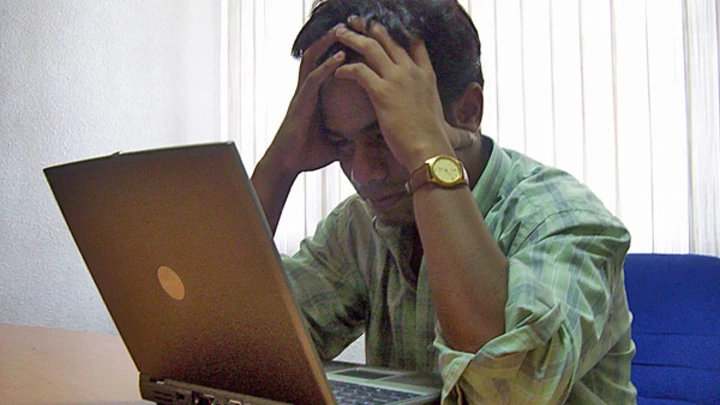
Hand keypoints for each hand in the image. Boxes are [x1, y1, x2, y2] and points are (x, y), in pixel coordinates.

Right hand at [264, 26, 345, 174]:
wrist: (287, 166)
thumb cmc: (307, 154)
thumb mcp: (336, 143)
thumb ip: (350, 137)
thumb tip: (369, 140)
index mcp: (316, 97)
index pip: (327, 67)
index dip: (339, 51)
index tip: (355, 41)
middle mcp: (307, 91)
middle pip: (318, 56)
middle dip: (332, 40)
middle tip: (349, 26)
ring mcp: (302, 95)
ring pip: (313, 61)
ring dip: (327, 44)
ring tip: (342, 31)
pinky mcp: (300, 103)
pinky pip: (313, 79)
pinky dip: (326, 66)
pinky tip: (339, 57)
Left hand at [332, 17, 461, 170]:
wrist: (430, 150)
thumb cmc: (431, 139)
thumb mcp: (434, 111)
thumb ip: (426, 100)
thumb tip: (423, 105)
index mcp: (426, 75)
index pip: (414, 42)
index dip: (398, 32)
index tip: (384, 27)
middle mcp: (412, 71)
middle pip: (389, 38)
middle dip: (370, 27)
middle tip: (355, 21)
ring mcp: (397, 79)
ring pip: (371, 47)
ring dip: (352, 37)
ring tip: (339, 33)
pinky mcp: (382, 92)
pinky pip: (358, 70)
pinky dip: (345, 68)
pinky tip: (338, 72)